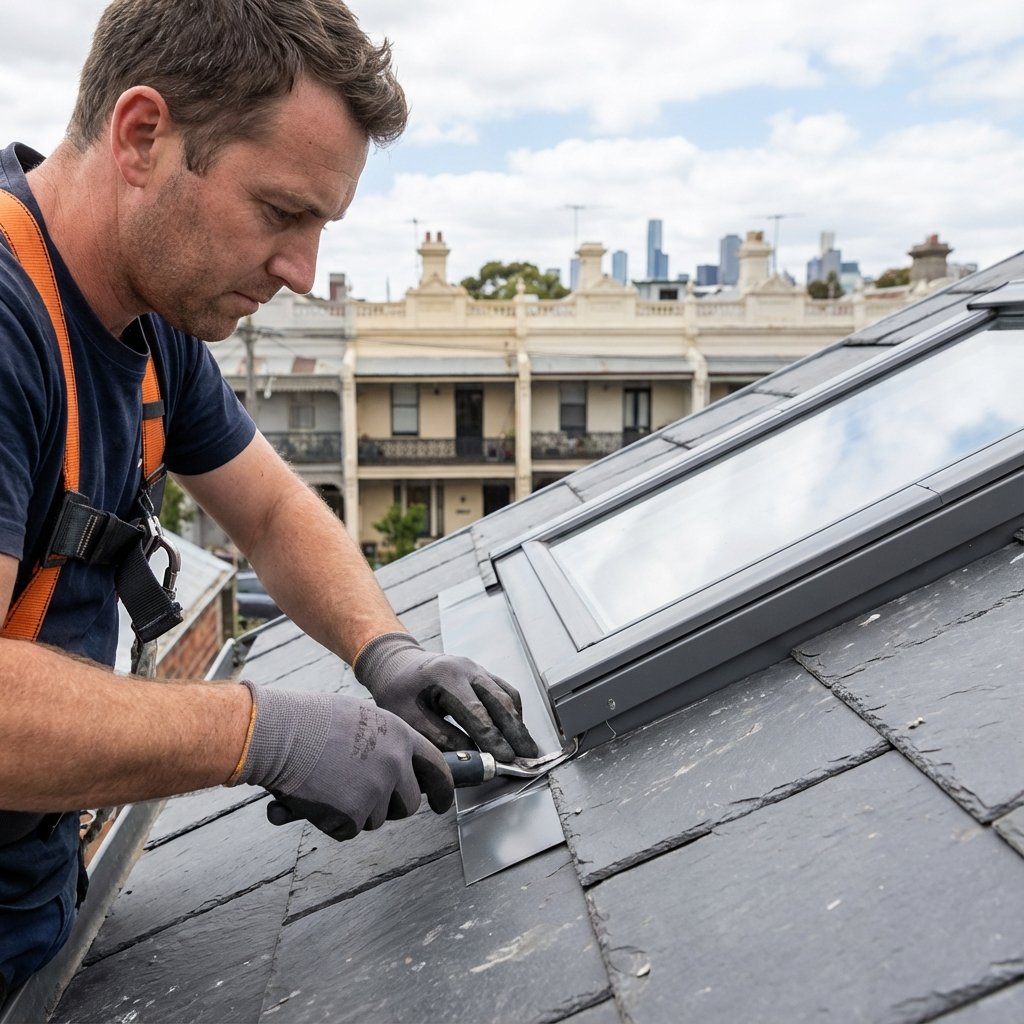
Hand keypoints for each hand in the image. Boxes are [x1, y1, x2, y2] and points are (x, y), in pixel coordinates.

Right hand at [232, 681, 453, 840]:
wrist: (279, 733)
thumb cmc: (310, 721)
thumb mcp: (360, 718)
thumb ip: (384, 743)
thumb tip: (396, 768)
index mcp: (399, 735)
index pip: (436, 767)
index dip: (443, 789)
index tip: (444, 804)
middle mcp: (394, 764)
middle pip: (409, 804)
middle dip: (392, 807)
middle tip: (364, 798)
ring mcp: (376, 791)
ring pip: (376, 819)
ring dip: (355, 811)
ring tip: (328, 783)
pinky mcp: (353, 814)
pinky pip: (348, 830)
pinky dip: (331, 821)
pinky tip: (316, 796)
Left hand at [354, 633, 539, 762]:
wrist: (398, 667)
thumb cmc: (399, 694)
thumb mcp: (407, 719)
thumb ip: (437, 740)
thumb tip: (470, 759)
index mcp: (444, 676)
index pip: (474, 713)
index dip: (490, 739)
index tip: (502, 760)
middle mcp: (465, 668)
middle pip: (497, 702)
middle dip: (513, 733)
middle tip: (526, 758)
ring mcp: (477, 669)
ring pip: (506, 696)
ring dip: (518, 724)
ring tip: (527, 749)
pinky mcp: (483, 673)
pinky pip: (506, 691)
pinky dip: (514, 712)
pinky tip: (516, 731)